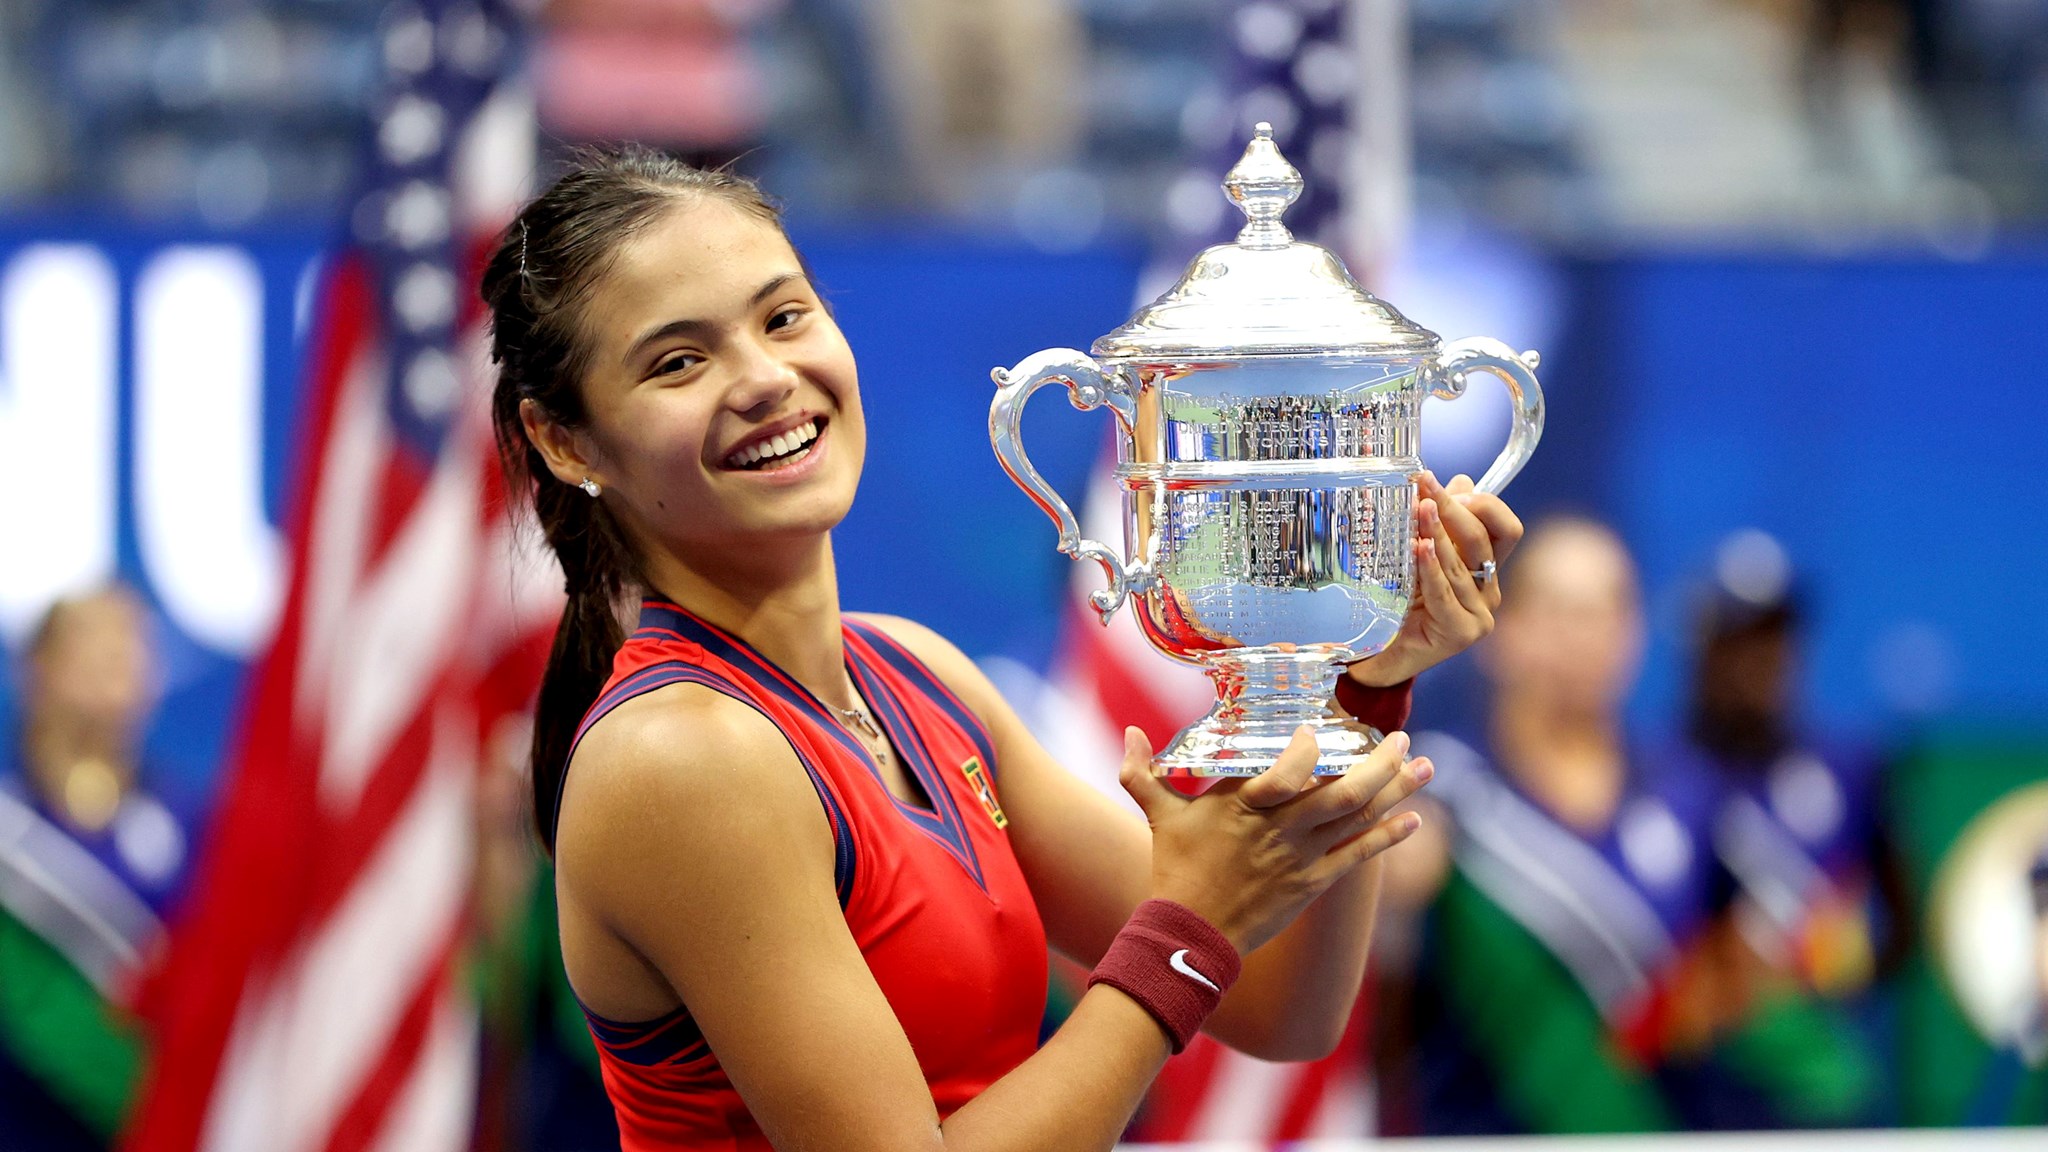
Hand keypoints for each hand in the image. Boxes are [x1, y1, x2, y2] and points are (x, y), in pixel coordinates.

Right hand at [1118, 725, 1430, 953]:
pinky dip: (1387, 837)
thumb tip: (1128, 733)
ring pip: (1357, 819)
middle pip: (1341, 792)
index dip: (1307, 751)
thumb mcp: (1158, 815)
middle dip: (1380, 763)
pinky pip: (1357, 857)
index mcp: (1243, 805)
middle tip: (1404, 737)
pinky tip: (1413, 819)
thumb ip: (1143, 772)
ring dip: (1396, 792)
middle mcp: (1279, 829)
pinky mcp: (1312, 884)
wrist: (1190, 933)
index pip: (1285, 773)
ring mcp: (1300, 858)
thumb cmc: (1175, 869)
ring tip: (1425, 766)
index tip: (1321, 728)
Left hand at [1345, 470, 1524, 687]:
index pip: (1505, 528)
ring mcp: (1480, 614)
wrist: (1377, 655)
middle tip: (1425, 487)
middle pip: (1482, 539)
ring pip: (1460, 563)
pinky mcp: (1462, 632)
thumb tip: (1462, 479)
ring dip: (1437, 532)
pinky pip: (1444, 591)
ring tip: (1417, 509)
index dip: (1483, 503)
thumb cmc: (1400, 605)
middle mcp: (1489, 591)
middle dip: (1453, 508)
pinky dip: (1431, 567)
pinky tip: (1419, 548)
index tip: (1443, 485)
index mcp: (1486, 569)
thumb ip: (1442, 524)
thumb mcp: (1421, 557)